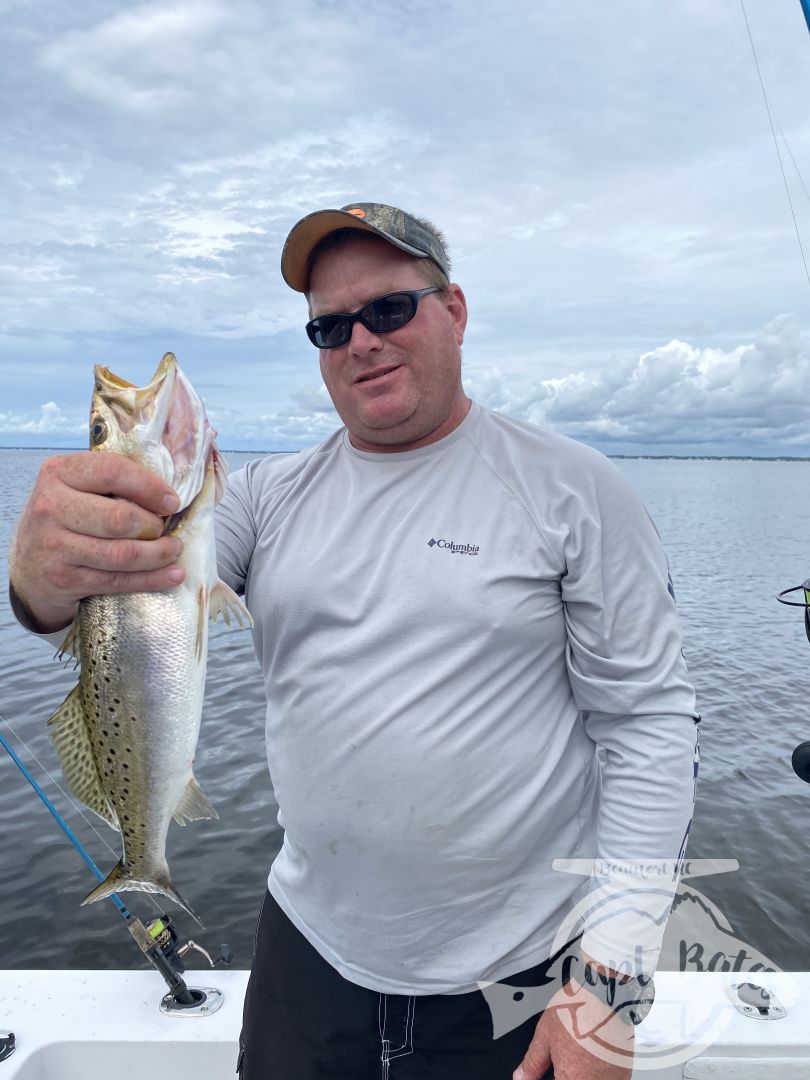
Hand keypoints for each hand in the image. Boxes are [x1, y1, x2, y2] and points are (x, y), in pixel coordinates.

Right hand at [9, 451, 183, 631]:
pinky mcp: (64, 579)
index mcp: (58, 473)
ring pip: (123, 553)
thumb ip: (112, 482)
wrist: (29, 567)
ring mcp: (54, 546)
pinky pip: (118, 580)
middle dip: (153, 526)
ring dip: (158, 554)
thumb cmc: (67, 520)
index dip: (150, 486)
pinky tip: (173, 575)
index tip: (172, 502)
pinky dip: (151, 579)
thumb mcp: (77, 490)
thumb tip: (168, 493)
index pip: (113, 471)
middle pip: (120, 518)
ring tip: (173, 550)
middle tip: (165, 530)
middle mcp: (51, 507)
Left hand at [513, 980, 633, 1079]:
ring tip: (580, 1052)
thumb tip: (522, 1077)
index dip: (554, 1077)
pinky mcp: (625, 1072)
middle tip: (565, 1059)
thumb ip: (533, 1062)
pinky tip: (593, 1055)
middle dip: (566, 1074)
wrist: (606, 992)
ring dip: (584, 1074)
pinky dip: (598, 1073)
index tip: (552, 1071)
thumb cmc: (576, 1009)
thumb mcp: (545, 1034)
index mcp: (571, 1079)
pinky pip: (608, 1079)